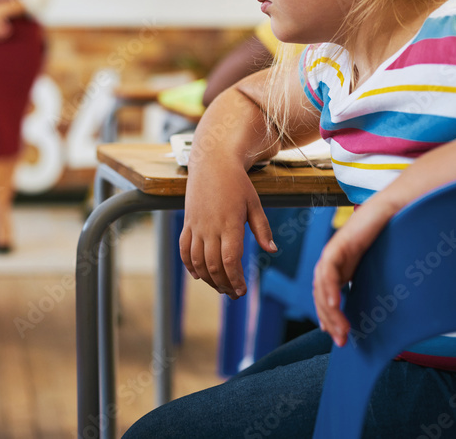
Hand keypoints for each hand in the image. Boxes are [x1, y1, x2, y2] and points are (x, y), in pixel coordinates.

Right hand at [179, 161, 276, 298]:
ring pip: (197, 260)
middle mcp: (210, 227)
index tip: (242, 290)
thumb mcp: (254, 203)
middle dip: (224, 284)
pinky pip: (184, 248)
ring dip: (207, 278)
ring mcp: (196, 225)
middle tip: (234, 294)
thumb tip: (272, 250)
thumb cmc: (237, 182)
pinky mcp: (188, 222)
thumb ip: (262, 228)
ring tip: (220, 287)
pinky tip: (198, 275)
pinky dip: (189, 265)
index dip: (235, 278)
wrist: (212, 162)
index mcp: (229, 223)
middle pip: (213, 265)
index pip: (229, 260)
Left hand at [313, 198, 392, 345]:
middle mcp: (332, 261)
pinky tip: (334, 303)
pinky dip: (329, 287)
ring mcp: (333, 252)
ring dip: (329, 310)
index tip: (337, 335)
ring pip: (321, 285)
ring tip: (341, 329)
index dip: (328, 316)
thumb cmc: (391, 236)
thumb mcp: (379, 268)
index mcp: (340, 267)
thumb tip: (381, 310)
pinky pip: (328, 269)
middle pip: (320, 294)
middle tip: (341, 340)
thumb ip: (371, 284)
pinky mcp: (338, 244)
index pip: (326, 296)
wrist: (395, 209)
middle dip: (330, 319)